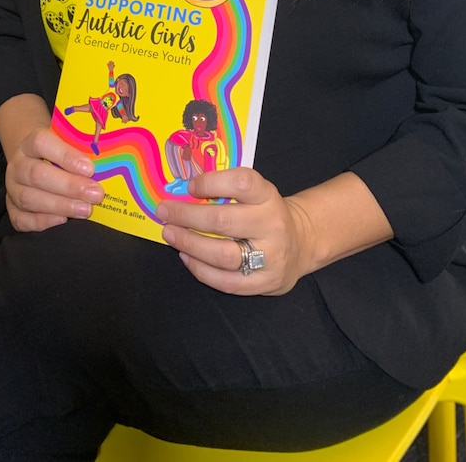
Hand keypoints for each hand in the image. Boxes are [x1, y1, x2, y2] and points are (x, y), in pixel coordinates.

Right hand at [4, 125, 104, 231]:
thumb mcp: (67, 145)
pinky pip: (21, 219)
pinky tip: (63, 221)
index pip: (43, 143)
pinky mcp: (11, 210)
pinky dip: (42, 222)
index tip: (90, 168)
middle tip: (95, 194)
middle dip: (69, 186)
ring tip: (85, 210)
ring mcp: (12, 188)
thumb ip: (82, 150)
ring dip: (60, 205)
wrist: (35, 163)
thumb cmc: (59, 156)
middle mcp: (18, 165)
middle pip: (37, 174)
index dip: (66, 155)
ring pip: (29, 198)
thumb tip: (110, 159)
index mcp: (31, 143)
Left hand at [156, 166, 310, 295]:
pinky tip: (186, 256)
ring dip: (190, 244)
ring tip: (170, 234)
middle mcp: (272, 225)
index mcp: (268, 196)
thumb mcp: (255, 193)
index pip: (241, 183)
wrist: (301, 243)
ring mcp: (270, 257)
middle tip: (164, 211)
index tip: (189, 185)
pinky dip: (200, 269)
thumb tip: (182, 192)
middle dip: (187, 216)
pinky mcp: (264, 283)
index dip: (212, 182)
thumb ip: (226, 191)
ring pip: (222, 254)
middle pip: (223, 221)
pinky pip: (226, 281)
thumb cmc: (265, 213)